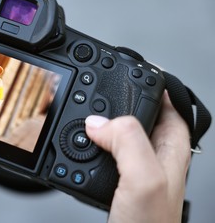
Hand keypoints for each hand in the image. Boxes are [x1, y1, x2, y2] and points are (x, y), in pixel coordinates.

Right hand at [85, 92, 190, 222]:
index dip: (151, 84)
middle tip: (100, 85)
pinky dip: (89, 142)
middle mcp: (153, 155)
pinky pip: (102, 151)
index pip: (168, 104)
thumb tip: (98, 122)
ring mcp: (134, 167)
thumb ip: (127, 142)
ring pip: (117, 132)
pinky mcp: (116, 179)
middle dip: (120, 99)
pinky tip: (79, 141)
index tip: (130, 70)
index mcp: (169, 148)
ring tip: (84, 108)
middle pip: (139, 114)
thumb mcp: (144, 179)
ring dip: (101, 120)